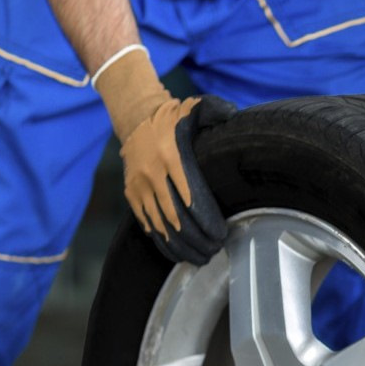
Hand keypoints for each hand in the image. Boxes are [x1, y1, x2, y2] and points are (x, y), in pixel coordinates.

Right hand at [96, 48, 233, 264]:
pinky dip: (161, 241)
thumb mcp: (193, 107)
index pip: (190, 196)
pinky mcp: (131, 194)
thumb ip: (215, 110)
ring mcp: (139, 186)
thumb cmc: (172, 118)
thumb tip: (234, 115)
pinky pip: (146, 223)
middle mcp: (152, 173)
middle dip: (196, 239)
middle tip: (215, 250)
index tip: (221, 235)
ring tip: (200, 258)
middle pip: (176, 216)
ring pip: (160, 225)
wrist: (135, 118)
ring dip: (180, 246)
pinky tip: (177, 253)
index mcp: (171, 156)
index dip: (206, 220)